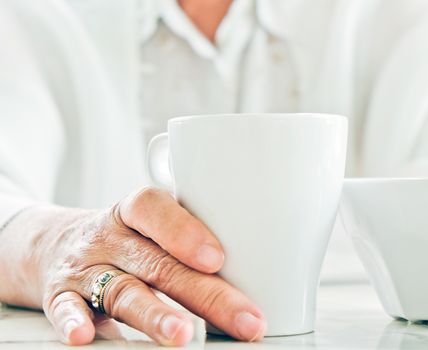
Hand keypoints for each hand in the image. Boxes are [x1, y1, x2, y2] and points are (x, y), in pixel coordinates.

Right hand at [0, 187, 265, 345]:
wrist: (53, 243)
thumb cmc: (122, 236)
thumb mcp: (146, 224)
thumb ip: (186, 234)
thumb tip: (257, 262)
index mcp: (135, 212)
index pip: (154, 208)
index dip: (185, 231)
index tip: (217, 258)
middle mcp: (110, 237)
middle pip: (158, 263)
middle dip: (204, 294)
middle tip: (243, 319)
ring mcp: (85, 267)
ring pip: (122, 290)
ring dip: (154, 314)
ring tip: (182, 334)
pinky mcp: (60, 295)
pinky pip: (65, 308)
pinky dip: (75, 322)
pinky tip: (86, 337)